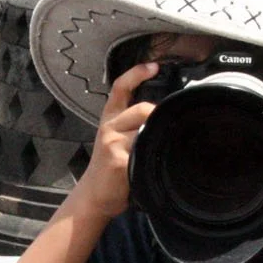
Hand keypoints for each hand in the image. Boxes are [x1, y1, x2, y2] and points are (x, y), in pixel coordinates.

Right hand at [64, 66, 157, 221]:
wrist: (93, 196)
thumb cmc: (108, 169)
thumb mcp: (114, 140)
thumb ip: (133, 127)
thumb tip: (161, 117)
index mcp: (109, 119)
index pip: (119, 88)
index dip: (136, 74)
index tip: (154, 66)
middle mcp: (109, 127)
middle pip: (141, 108)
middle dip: (158, 115)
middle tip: (169, 126)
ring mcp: (113, 143)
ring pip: (145, 128)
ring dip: (158, 136)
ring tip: (162, 146)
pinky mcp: (119, 161)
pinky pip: (144, 151)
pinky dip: (154, 155)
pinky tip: (157, 162)